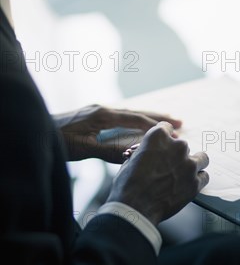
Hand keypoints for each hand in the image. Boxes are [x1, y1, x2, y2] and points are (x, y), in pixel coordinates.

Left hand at [54, 105, 181, 163]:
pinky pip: (119, 116)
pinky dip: (134, 120)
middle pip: (136, 112)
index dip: (155, 128)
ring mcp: (96, 111)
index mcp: (102, 115)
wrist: (35, 128)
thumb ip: (108, 151)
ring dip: (147, 117)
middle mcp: (102, 109)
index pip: (136, 120)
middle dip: (158, 118)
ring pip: (129, 113)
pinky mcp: (91, 115)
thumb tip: (134, 156)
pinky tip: (137, 125)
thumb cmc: (57, 141)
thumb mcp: (83, 149)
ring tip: (164, 121)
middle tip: (179, 121)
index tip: (173, 134)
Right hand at [107, 122, 208, 225]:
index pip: (167, 128)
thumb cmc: (128, 184)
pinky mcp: (195, 182)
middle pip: (183, 146)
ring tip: (185, 173)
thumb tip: (151, 155)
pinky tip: (189, 184)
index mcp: (159, 137)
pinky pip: (204, 176)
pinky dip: (198, 180)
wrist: (134, 207)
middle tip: (169, 167)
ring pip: (201, 158)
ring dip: (193, 164)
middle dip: (177, 155)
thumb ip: (147, 152)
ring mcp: (189, 165)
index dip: (164, 138)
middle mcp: (177, 146)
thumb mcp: (131, 160)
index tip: (165, 144)